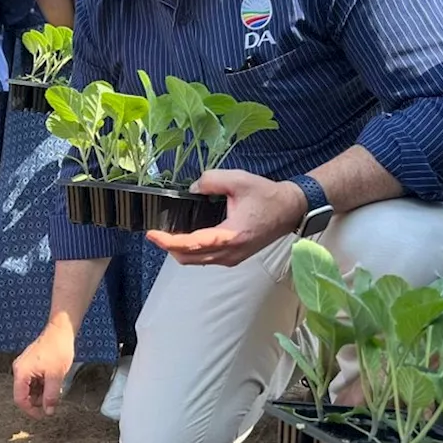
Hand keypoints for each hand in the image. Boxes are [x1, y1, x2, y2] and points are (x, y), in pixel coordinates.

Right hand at [11, 322, 75, 418]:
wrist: (61, 331)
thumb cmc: (57, 349)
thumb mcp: (56, 376)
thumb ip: (51, 396)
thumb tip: (48, 411)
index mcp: (21, 372)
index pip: (20, 399)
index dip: (30, 410)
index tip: (42, 416)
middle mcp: (19, 369)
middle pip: (23, 394)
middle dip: (37, 402)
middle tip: (52, 404)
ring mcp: (24, 366)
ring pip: (29, 389)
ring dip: (41, 394)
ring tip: (54, 391)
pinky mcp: (30, 364)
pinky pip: (33, 381)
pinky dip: (42, 386)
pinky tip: (52, 384)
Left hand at [145, 170, 305, 266]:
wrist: (290, 209)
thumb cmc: (267, 196)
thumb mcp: (238, 180)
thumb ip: (211, 181)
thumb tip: (193, 188)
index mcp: (230, 236)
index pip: (190, 245)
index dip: (167, 241)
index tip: (152, 234)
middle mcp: (230, 253)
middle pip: (189, 258)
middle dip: (169, 247)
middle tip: (156, 233)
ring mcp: (233, 258)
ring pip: (197, 261)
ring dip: (180, 251)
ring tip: (168, 235)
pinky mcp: (235, 257)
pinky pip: (206, 259)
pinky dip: (192, 252)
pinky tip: (187, 238)